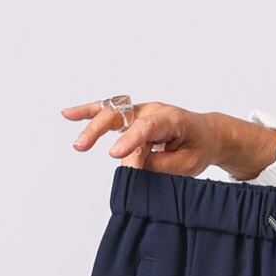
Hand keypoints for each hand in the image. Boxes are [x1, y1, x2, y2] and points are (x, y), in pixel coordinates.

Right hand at [60, 99, 229, 173]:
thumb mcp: (188, 163)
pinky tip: (69, 114)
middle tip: (82, 147)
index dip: (129, 139)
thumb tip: (130, 165)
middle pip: (122, 115)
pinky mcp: (132, 117)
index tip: (113, 154)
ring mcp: (141, 111)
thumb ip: (160, 165)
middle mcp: (153, 110)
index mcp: (172, 119)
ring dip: (90, 124)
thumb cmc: (199, 148)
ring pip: (112, 111)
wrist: (206, 134)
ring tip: (75, 140)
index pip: (147, 127)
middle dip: (100, 130)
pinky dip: (89, 112)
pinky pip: (109, 112)